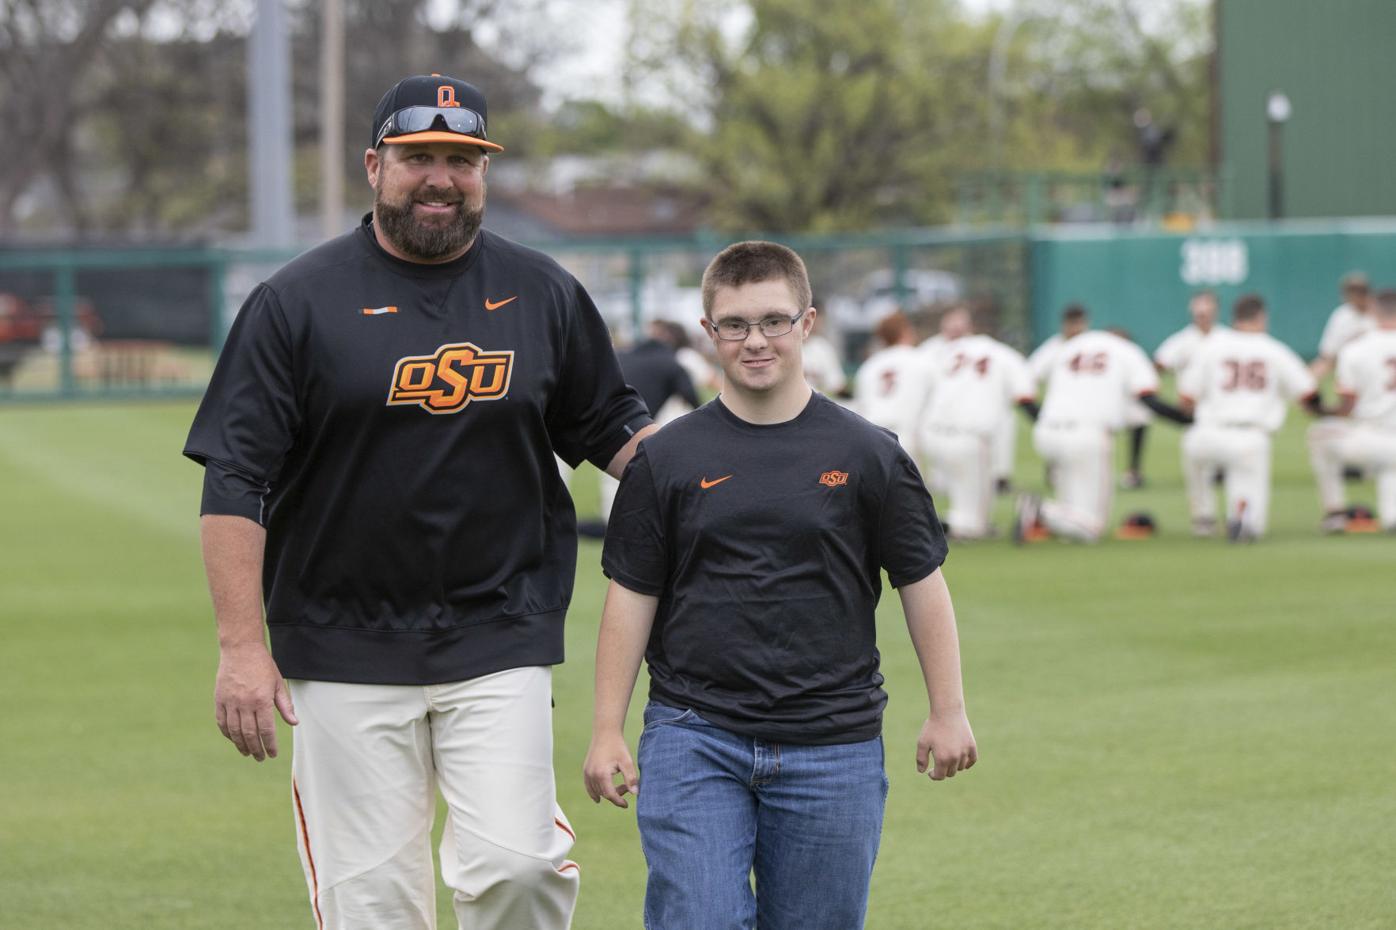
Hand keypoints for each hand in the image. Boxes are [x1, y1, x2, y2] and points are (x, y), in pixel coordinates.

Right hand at [215, 642, 297, 760]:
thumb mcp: (278, 683)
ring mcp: (230, 702)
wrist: (241, 649)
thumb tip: (294, 723)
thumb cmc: (263, 666)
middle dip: (256, 749)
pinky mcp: (219, 699)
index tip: (272, 754)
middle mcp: (245, 703)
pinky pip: (222, 722)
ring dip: (241, 745)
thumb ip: (285, 705)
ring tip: (248, 753)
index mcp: (262, 700)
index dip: (269, 745)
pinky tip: (234, 740)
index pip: (266, 730)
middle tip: (261, 758)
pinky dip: (227, 734)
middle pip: (249, 734)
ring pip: (234, 731)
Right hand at [583, 731, 638, 807]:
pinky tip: (598, 798)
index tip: (626, 805)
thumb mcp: (627, 762)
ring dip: (608, 792)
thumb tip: (635, 794)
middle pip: (604, 793)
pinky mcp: (585, 769)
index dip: (618, 801)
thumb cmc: (618, 746)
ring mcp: (587, 772)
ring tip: (620, 785)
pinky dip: (594, 792)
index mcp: (602, 774)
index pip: (610, 795)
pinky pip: (588, 786)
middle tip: (627, 787)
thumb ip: (631, 778)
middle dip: (616, 794)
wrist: (606, 732)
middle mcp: (592, 775)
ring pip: (596, 791)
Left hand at [916, 709, 976, 780]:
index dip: (934, 776)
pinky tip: (961, 760)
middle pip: (950, 773)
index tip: (930, 772)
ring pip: (961, 767)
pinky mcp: (972, 746)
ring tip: (948, 757)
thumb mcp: (922, 742)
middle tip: (938, 763)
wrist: (947, 711)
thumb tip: (922, 772)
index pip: (940, 776)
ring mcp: (965, 752)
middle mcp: (955, 758)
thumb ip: (921, 759)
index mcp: (942, 759)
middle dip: (943, 770)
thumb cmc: (933, 727)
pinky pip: (972, 760)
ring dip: (954, 766)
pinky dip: (967, 763)